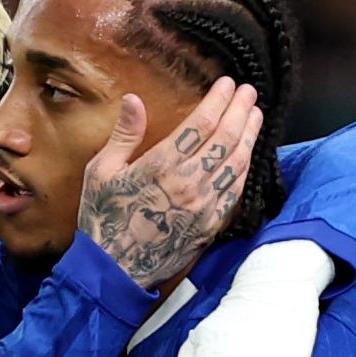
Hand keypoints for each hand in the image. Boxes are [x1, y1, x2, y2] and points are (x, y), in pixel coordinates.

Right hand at [79, 77, 264, 287]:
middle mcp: (187, 184)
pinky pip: (235, 191)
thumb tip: (134, 100)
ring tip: (254, 115)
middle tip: (249, 92)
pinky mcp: (210, 225)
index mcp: (160, 167)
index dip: (218, 101)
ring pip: (236, 163)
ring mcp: (203, 207)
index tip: (227, 84)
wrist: (114, 272)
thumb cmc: (103, 219)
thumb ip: (124, 135)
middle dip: (240, 111)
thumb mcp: (101, 172)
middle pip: (225, 139)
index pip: (200, 124)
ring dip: (249, 135)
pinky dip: (245, 168)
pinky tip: (247, 154)